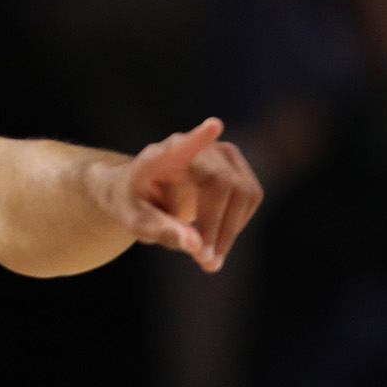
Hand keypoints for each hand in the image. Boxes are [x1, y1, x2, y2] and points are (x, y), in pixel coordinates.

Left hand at [108, 118, 262, 271]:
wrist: (143, 191)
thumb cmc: (136, 205)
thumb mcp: (136, 222)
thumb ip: (160, 230)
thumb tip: (196, 246)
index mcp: (157, 158)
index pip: (179, 146)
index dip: (197, 138)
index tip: (213, 125)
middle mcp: (192, 147)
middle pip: (221, 183)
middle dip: (218, 226)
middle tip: (207, 261)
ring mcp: (219, 152)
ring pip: (243, 191)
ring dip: (230, 229)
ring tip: (209, 257)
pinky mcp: (237, 165)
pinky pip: (251, 197)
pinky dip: (237, 223)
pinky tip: (215, 235)